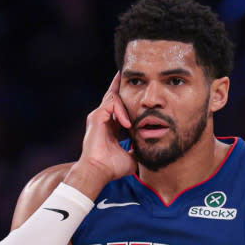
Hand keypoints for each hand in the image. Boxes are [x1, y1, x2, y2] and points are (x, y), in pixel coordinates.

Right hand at [64, 73, 134, 198]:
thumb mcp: (132, 157)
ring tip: (135, 113)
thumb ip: (138, 150)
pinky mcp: (96, 117)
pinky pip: (111, 105)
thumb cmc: (112, 168)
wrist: (99, 172)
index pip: (118, 107)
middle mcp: (102, 119)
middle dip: (120, 85)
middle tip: (127, 73)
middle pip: (112, 96)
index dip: (126, 99)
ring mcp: (98, 117)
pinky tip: (127, 124)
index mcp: (110, 127)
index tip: (135, 89)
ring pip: (113, 98)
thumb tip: (148, 149)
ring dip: (126, 102)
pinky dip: (121, 112)